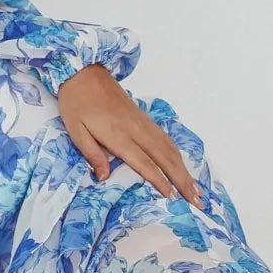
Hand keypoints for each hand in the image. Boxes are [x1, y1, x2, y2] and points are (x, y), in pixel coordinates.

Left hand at [56, 64, 202, 205]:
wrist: (84, 72)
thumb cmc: (76, 102)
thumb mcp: (76, 130)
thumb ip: (92, 154)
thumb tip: (104, 178)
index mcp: (118, 135)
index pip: (144, 162)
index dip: (159, 180)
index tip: (172, 197)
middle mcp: (136, 129)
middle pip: (165, 158)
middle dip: (182, 180)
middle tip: (196, 201)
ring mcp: (143, 122)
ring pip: (169, 148)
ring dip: (184, 169)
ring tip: (195, 189)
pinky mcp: (144, 118)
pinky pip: (165, 139)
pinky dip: (177, 155)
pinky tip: (182, 166)